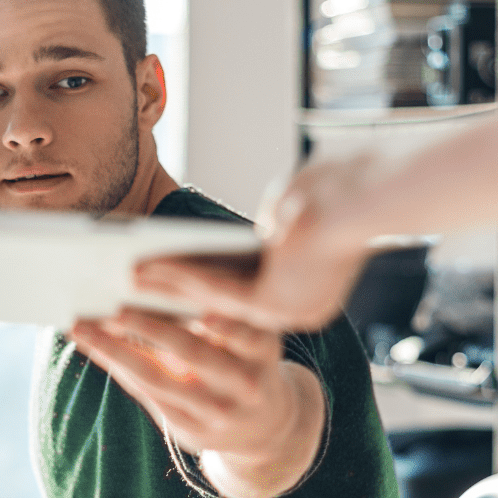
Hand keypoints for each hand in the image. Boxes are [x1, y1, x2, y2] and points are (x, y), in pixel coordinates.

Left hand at [67, 308, 324, 497]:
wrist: (266, 428)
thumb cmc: (247, 362)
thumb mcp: (252, 339)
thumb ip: (220, 314)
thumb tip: (158, 277)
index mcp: (264, 349)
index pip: (241, 330)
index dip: (217, 318)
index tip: (189, 296)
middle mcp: (244, 384)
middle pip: (191, 352)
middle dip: (149, 328)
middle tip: (114, 307)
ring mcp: (217, 412)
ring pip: (157, 379)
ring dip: (114, 351)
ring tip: (82, 328)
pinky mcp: (192, 431)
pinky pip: (146, 395)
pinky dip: (117, 368)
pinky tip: (94, 348)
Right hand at [134, 160, 376, 332]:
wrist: (369, 195)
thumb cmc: (342, 187)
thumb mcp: (298, 207)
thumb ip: (278, 226)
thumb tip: (266, 231)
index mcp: (311, 289)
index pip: (247, 288)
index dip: (205, 281)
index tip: (169, 279)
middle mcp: (299, 308)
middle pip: (226, 301)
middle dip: (176, 293)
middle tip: (135, 287)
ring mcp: (288, 310)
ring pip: (215, 299)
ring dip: (167, 289)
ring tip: (127, 279)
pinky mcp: (276, 303)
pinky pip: (216, 292)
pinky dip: (179, 280)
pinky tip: (148, 270)